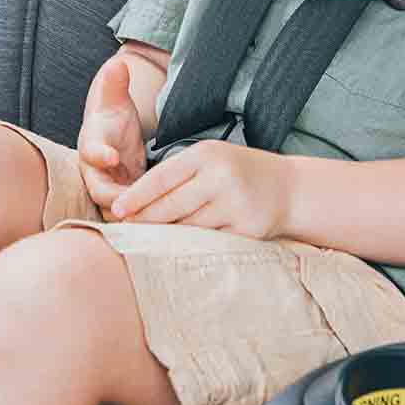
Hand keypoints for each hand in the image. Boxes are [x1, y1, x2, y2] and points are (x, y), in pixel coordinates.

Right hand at [78, 56, 147, 220]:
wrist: (111, 137)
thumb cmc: (111, 117)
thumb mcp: (114, 98)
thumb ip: (114, 83)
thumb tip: (117, 64)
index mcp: (92, 145)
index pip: (90, 151)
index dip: (99, 154)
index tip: (112, 156)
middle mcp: (95, 173)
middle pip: (101, 192)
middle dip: (118, 198)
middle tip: (141, 200)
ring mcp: (109, 189)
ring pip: (115, 210)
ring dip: (134, 214)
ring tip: (156, 218)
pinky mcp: (124, 201)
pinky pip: (131, 215)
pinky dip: (144, 219)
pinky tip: (164, 222)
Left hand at [111, 139, 291, 240]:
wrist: (289, 189)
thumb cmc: (238, 173)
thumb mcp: (210, 160)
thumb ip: (178, 176)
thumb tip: (134, 205)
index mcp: (207, 155)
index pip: (162, 178)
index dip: (136, 196)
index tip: (115, 211)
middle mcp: (221, 176)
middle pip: (170, 206)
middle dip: (144, 221)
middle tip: (124, 231)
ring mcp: (235, 203)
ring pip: (187, 228)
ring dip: (165, 236)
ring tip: (145, 242)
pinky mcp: (246, 229)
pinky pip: (208, 242)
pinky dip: (191, 246)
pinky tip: (178, 250)